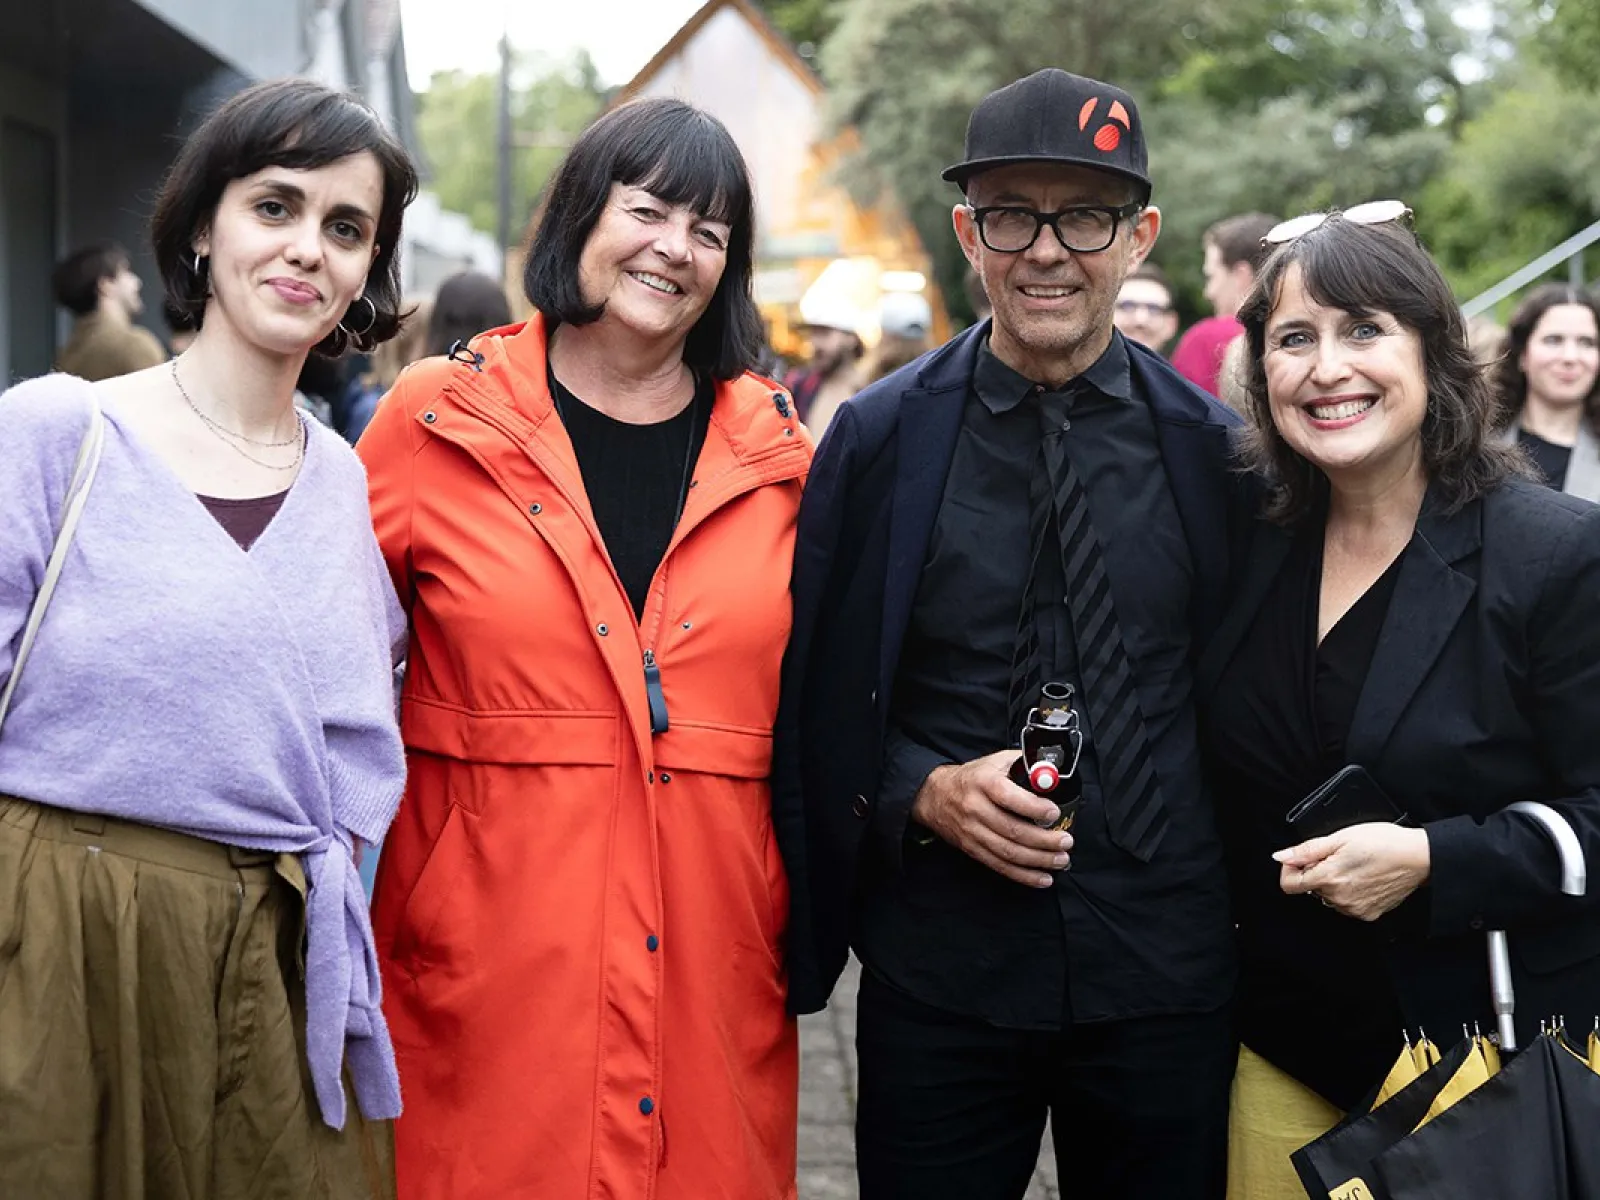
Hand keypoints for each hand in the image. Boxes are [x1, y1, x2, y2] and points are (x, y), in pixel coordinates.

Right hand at [911, 750, 1072, 887]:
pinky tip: (1043, 877)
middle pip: (1012, 830)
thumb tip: (1053, 774)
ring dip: (1038, 860)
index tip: (1054, 812)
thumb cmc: (973, 777)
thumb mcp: (996, 761)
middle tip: (1066, 841)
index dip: (1033, 807)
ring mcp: (972, 832)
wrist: (935, 795)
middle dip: (1044, 840)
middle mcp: (975, 808)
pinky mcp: (972, 849)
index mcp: (983, 782)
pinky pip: (999, 866)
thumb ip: (1024, 765)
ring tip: (1060, 859)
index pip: (1008, 796)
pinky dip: (1023, 875)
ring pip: (1008, 852)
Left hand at [1275, 823, 1430, 920]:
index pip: (1289, 885)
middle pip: (1311, 888)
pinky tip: (1364, 877)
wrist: (1419, 857)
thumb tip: (1281, 856)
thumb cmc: (1384, 842)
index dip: (1290, 869)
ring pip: (1330, 897)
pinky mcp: (1369, 914)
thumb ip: (1306, 850)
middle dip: (1318, 872)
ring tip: (1354, 865)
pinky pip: (1348, 905)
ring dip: (1334, 883)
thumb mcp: (1340, 837)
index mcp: (1328, 878)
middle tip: (1338, 856)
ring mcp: (1354, 909)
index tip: (1300, 859)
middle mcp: (1339, 899)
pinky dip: (1350, 892)